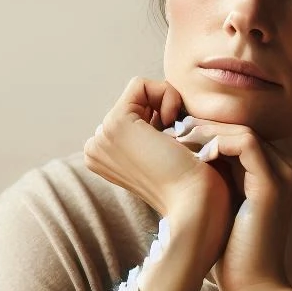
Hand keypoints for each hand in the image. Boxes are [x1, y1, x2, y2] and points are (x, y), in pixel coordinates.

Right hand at [82, 77, 229, 221]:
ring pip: (139, 94)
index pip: (133, 116)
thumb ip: (152, 135)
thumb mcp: (165, 156)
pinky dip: (166, 96)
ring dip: (168, 107)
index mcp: (104, 158)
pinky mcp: (115, 124)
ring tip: (177, 139)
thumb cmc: (193, 187)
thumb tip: (161, 113)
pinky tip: (175, 124)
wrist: (195, 206)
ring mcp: (101, 137)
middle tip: (180, 142)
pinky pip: (141, 85)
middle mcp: (96, 148)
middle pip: (135, 104)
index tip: (178, 144)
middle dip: (164, 113)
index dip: (164, 121)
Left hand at [174, 119, 291, 290]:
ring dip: (206, 133)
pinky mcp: (273, 184)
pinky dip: (215, 144)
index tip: (175, 138)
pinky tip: (193, 158)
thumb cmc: (232, 252)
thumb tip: (186, 151)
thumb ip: (216, 176)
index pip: (240, 135)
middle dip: (204, 128)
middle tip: (171, 134)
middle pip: (241, 129)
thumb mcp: (222, 204)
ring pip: (242, 131)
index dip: (207, 131)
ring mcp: (284, 175)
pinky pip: (244, 144)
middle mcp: (286, 169)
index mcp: (276, 173)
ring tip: (178, 143)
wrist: (251, 285)